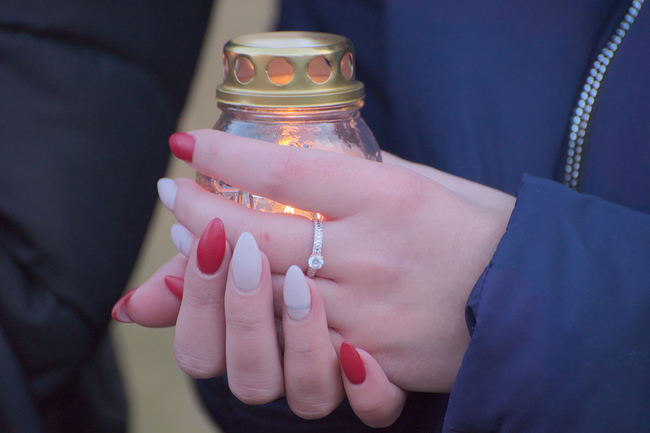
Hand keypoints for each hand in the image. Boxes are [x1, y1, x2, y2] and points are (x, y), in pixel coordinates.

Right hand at [113, 218, 406, 426]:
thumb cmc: (336, 243)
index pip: (200, 346)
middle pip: (244, 374)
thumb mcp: (264, 251)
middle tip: (247, 252)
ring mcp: (339, 372)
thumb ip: (203, 277)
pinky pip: (373, 410)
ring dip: (296, 342)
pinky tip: (360, 352)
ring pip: (304, 397)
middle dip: (238, 313)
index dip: (193, 299)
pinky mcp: (390, 376)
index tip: (201, 233)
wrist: (429, 258)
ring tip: (301, 285)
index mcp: (253, 331)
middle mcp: (291, 361)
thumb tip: (131, 306)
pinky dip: (365, 391)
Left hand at [157, 129, 514, 391]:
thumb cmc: (487, 232)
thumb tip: (313, 159)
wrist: (537, 303)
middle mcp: (371, 255)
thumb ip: (369, 171)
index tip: (191, 144)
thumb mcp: (434, 181)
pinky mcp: (372, 359)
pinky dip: (257, 322)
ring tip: (191, 244)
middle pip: (254, 233)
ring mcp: (366, 313)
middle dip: (198, 211)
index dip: (225, 154)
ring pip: (261, 295)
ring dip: (213, 269)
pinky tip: (236, 303)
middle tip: (174, 194)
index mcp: (388, 197)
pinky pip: (295, 345)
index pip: (284, 168)